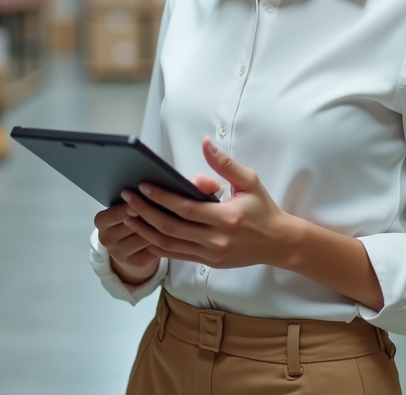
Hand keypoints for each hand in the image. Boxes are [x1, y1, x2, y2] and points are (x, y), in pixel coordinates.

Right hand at [94, 202, 161, 285]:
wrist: (127, 247)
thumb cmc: (126, 220)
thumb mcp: (121, 210)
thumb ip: (129, 203)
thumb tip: (148, 196)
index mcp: (101, 221)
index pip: (117, 213)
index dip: (131, 207)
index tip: (143, 200)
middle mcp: (107, 239)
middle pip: (134, 225)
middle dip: (149, 217)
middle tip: (163, 208)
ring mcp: (120, 254)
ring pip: (145, 238)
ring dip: (158, 229)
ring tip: (167, 220)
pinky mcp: (136, 263)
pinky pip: (154, 250)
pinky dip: (162, 242)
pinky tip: (167, 235)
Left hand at [121, 138, 298, 269]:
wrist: (279, 243)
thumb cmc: (263, 209)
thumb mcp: (249, 181)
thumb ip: (224, 164)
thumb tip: (206, 143)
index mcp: (226, 217)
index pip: (185, 208)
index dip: (161, 197)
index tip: (143, 186)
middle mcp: (216, 239)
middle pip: (171, 227)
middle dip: (145, 212)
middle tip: (127, 199)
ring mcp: (212, 254)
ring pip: (170, 244)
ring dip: (146, 230)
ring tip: (129, 217)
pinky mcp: (210, 262)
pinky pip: (178, 256)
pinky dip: (158, 247)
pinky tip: (145, 236)